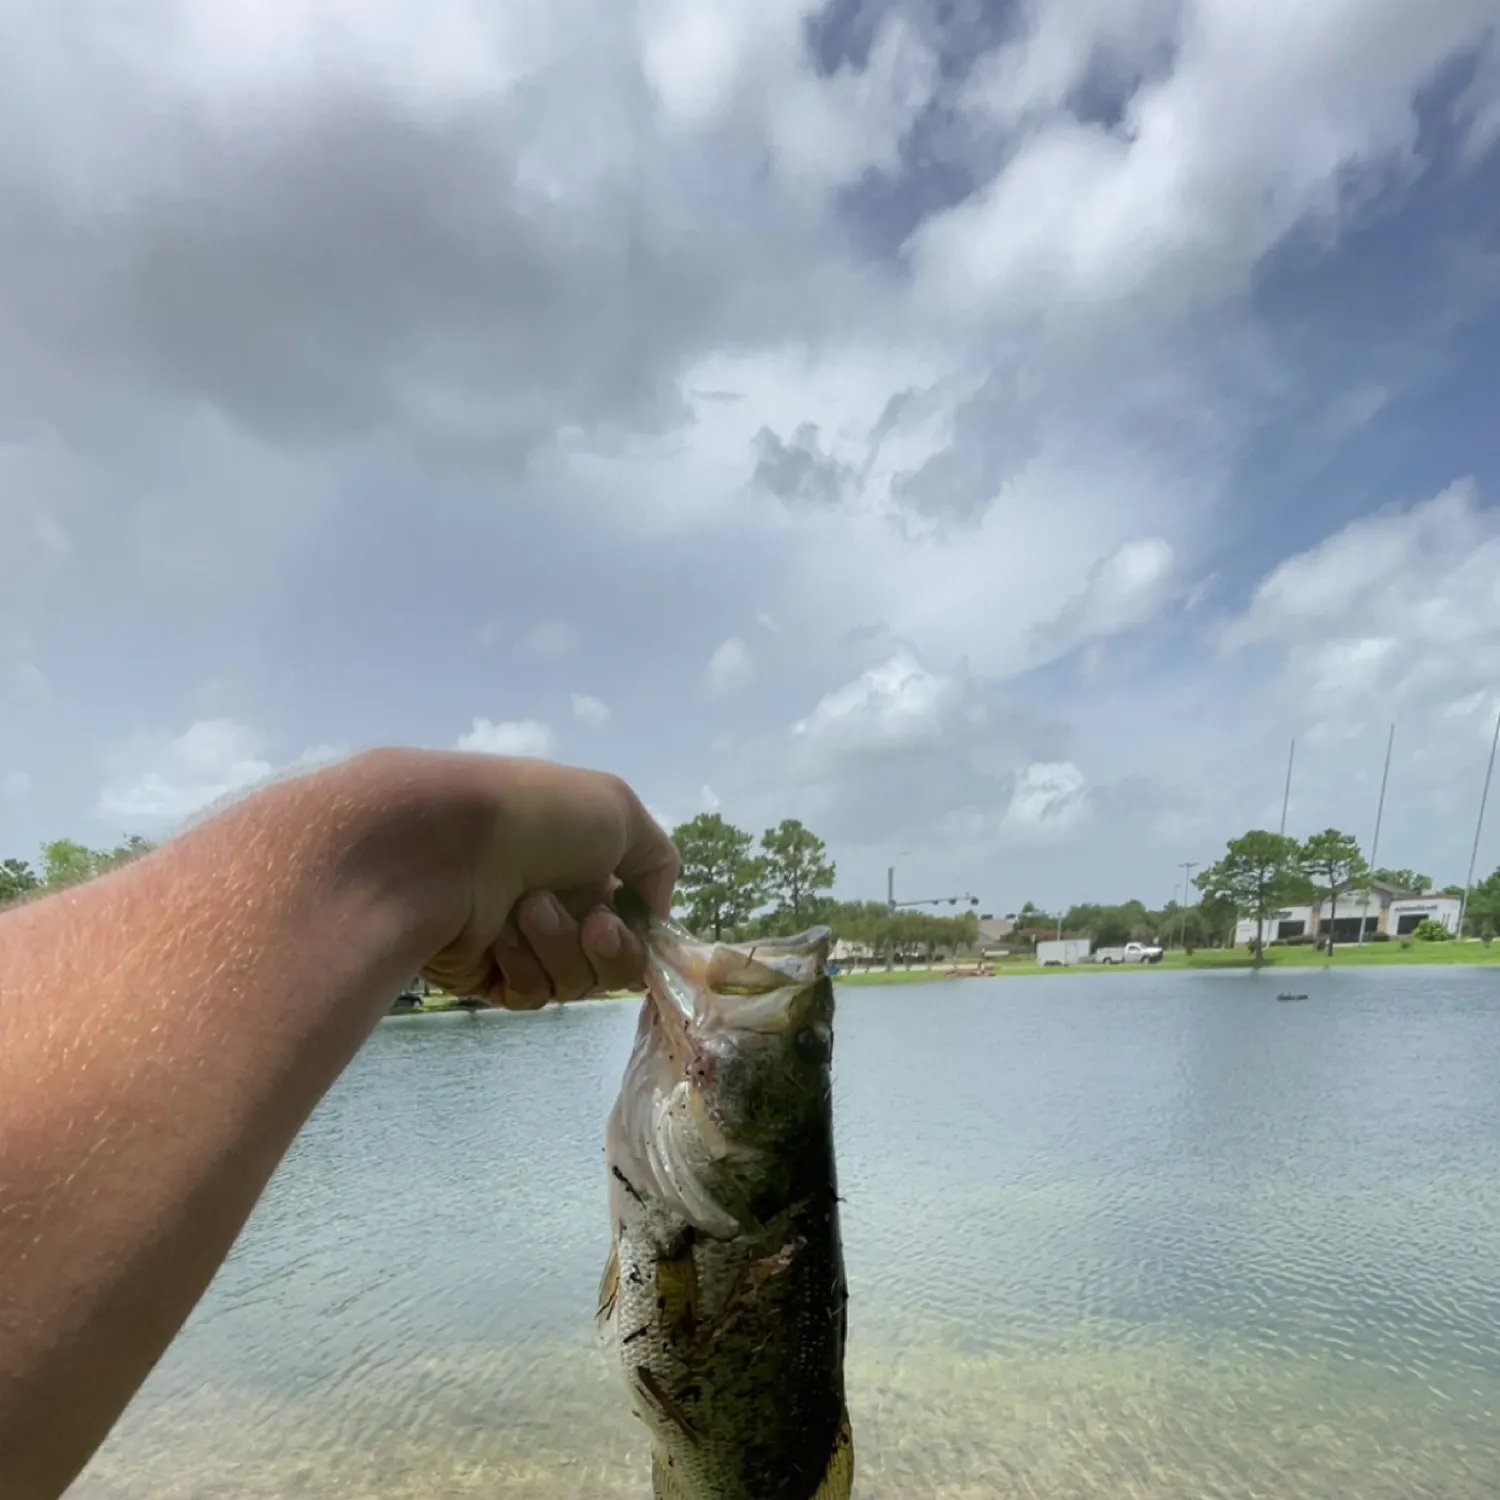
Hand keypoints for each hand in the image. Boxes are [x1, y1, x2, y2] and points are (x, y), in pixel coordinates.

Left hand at [408, 753, 677, 1008]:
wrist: (442, 845)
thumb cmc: (535, 815)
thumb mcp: (618, 809)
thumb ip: (657, 862)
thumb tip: (652, 910)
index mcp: (584, 862)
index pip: (634, 921)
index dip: (641, 933)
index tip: (635, 923)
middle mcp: (556, 900)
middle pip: (612, 963)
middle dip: (610, 948)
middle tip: (592, 925)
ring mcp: (518, 939)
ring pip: (573, 982)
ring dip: (560, 946)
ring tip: (524, 908)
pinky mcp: (483, 973)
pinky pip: (530, 993)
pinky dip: (523, 966)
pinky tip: (496, 935)